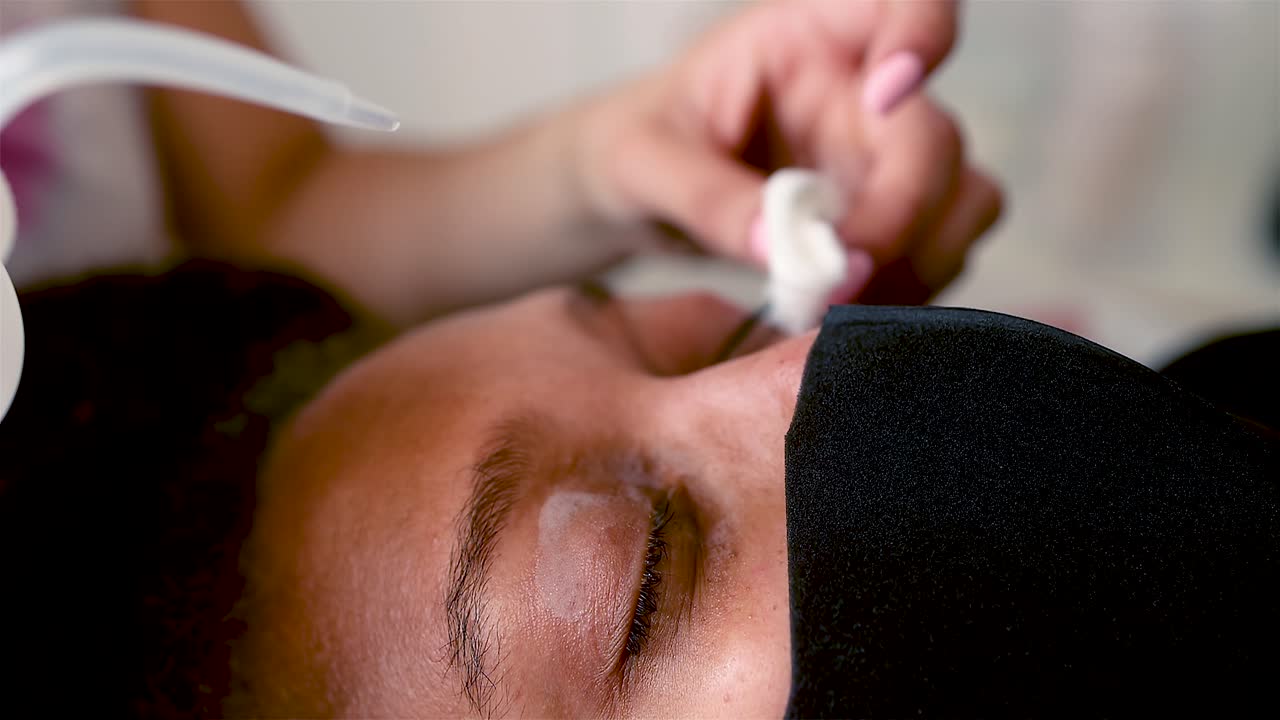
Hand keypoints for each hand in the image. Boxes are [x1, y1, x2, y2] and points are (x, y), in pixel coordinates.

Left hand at [581, 0, 1001, 303]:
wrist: (633, 197)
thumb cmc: (636, 148)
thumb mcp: (642, 164)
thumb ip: (706, 198)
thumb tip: (781, 248)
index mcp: (803, 37)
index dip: (921, 34)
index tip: (888, 94)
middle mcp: (861, 91)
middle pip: (935, 137)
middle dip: (898, 214)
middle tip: (838, 274)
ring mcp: (881, 159)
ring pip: (960, 200)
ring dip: (915, 262)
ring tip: (833, 303)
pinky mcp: (887, 219)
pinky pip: (938, 253)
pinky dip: (904, 292)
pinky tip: (843, 312)